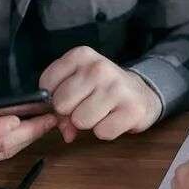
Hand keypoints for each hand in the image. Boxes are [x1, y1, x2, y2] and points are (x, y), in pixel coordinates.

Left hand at [39, 46, 161, 142]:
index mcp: (81, 55)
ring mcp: (116, 88)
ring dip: (89, 123)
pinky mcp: (132, 109)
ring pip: (80, 121)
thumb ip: (61, 105)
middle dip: (70, 112)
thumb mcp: (79, 84)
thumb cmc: (103, 89)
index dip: (54, 97)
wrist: (141, 92)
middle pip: (61, 104)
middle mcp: (98, 68)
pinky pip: (102, 132)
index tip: (70, 96)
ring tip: (102, 112)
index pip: (47, 84)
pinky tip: (114, 119)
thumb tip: (66, 132)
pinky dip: (106, 131)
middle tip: (87, 106)